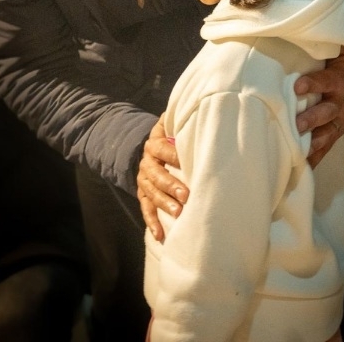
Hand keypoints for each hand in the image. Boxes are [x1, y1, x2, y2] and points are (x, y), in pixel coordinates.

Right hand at [137, 113, 188, 240]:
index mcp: (155, 143)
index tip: (185, 162)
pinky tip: (160, 235)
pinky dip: (152, 222)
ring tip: (177, 214)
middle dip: (171, 185)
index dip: (173, 155)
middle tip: (186, 195)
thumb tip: (201, 108)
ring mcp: (144, 179)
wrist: (151, 145)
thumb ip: (182, 119)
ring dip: (164, 204)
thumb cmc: (171, 135)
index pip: (162, 149)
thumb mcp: (172, 124)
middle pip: (156, 174)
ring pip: (151, 193)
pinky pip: (145, 208)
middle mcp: (147, 162)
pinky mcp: (143, 193)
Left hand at [294, 46, 343, 167]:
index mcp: (339, 79)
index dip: (312, 84)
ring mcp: (339, 118)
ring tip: (297, 152)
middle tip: (296, 125)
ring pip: (327, 133)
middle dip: (311, 119)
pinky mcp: (337, 130)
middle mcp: (340, 102)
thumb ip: (330, 39)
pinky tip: (301, 167)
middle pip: (326, 113)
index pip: (324, 82)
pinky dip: (315, 157)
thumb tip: (315, 24)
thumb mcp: (343, 47)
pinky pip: (327, 145)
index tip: (297, 87)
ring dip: (313, 143)